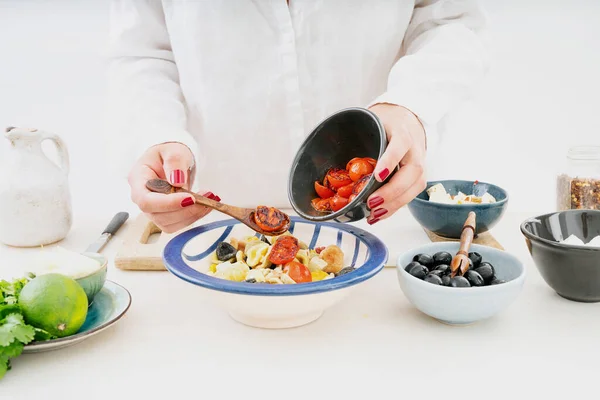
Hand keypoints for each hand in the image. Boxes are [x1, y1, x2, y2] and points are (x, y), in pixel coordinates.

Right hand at [127, 142, 219, 232]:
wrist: (172, 160)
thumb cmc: (169, 153)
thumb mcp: (173, 150)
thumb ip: (174, 162)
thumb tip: (177, 182)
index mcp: (138, 179)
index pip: (146, 201)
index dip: (167, 203)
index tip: (190, 198)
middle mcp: (142, 198)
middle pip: (158, 215)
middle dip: (185, 210)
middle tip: (206, 198)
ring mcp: (153, 209)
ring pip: (169, 224)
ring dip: (192, 215)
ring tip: (209, 200)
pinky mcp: (165, 215)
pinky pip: (179, 223)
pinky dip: (194, 216)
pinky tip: (206, 205)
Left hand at [366, 104, 426, 224]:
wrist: (407, 120)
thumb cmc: (385, 123)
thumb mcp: (371, 120)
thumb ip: (356, 132)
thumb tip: (327, 147)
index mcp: (402, 130)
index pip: (401, 143)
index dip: (390, 160)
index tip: (378, 176)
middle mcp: (415, 147)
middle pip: (413, 170)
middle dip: (393, 190)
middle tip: (372, 202)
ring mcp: (420, 162)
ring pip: (416, 185)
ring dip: (395, 203)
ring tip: (375, 213)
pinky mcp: (419, 176)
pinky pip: (411, 194)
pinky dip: (394, 207)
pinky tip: (379, 214)